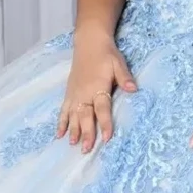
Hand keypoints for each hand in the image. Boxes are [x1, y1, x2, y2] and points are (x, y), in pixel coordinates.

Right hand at [56, 26, 136, 152]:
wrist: (89, 43)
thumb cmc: (106, 55)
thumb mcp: (118, 63)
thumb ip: (125, 77)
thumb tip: (134, 89)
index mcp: (98, 87)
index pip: (102, 109)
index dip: (104, 123)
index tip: (107, 138)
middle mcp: (84, 93)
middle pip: (85, 116)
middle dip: (86, 133)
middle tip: (87, 149)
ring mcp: (75, 94)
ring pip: (72, 115)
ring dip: (73, 130)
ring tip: (73, 144)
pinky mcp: (69, 93)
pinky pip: (63, 109)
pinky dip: (61, 122)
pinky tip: (59, 134)